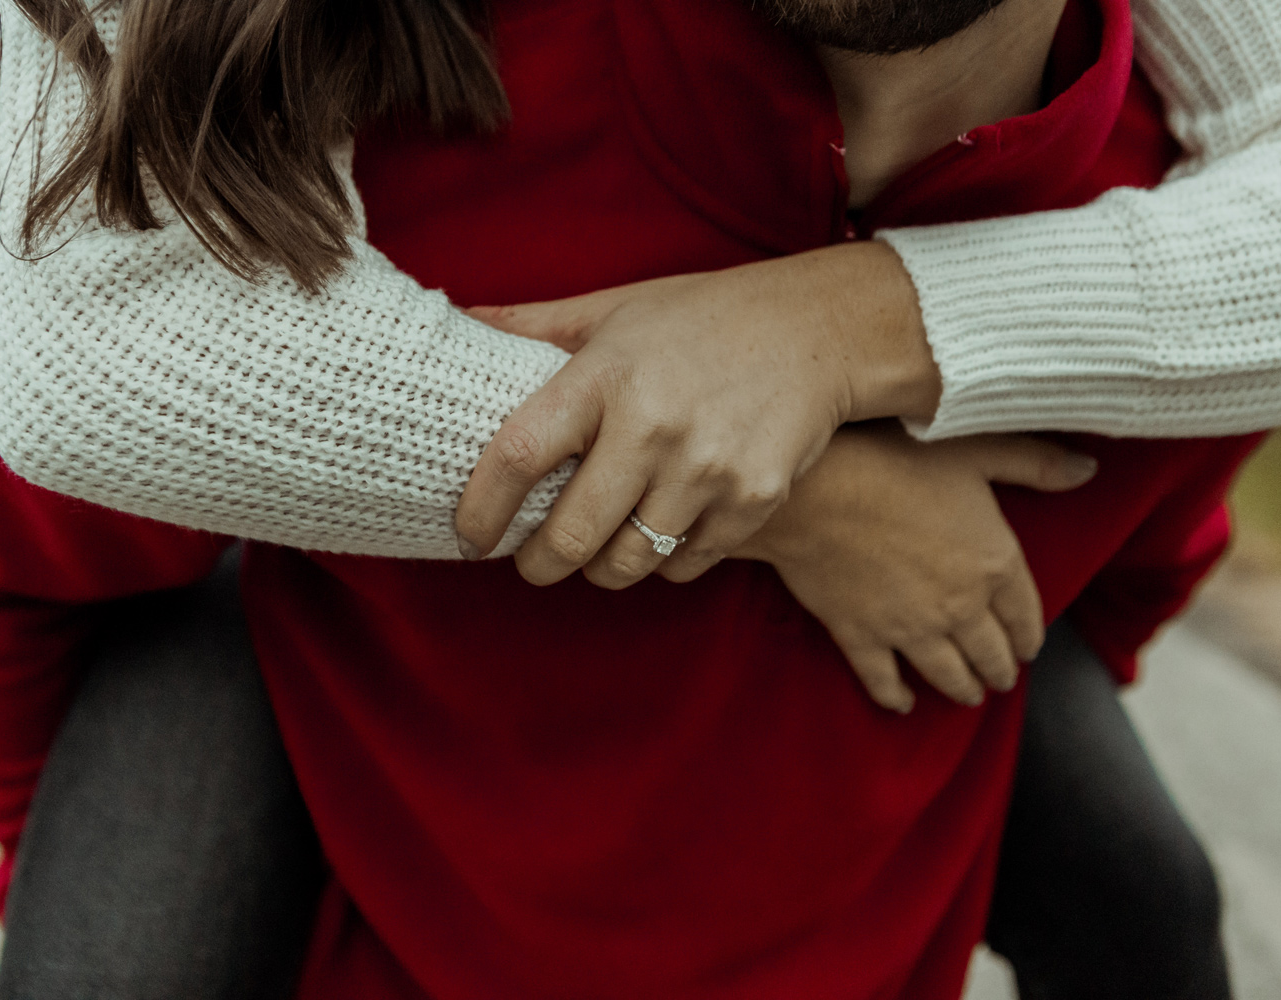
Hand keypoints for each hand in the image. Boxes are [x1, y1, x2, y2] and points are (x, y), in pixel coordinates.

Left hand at [457, 242, 940, 589]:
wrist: (819, 329)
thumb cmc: (703, 317)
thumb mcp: (616, 308)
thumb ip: (535, 325)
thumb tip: (461, 321)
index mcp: (605, 375)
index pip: (519, 456)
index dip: (481, 508)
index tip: (468, 536)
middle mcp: (653, 425)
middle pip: (571, 536)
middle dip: (538, 564)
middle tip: (531, 563)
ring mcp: (707, 468)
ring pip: (627, 562)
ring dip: (601, 570)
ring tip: (596, 553)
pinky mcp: (752, 500)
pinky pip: (685, 564)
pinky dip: (665, 562)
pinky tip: (661, 533)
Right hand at [735, 424, 1096, 712]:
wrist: (816, 488)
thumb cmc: (894, 458)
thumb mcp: (975, 450)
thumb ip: (1034, 462)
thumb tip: (1088, 468)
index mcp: (994, 564)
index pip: (1025, 615)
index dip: (1030, 636)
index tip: (1029, 648)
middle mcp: (960, 607)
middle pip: (990, 653)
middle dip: (999, 669)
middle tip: (1000, 678)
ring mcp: (909, 628)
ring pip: (946, 675)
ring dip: (961, 690)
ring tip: (967, 695)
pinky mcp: (861, 636)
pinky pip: (883, 679)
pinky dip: (894, 696)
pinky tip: (901, 703)